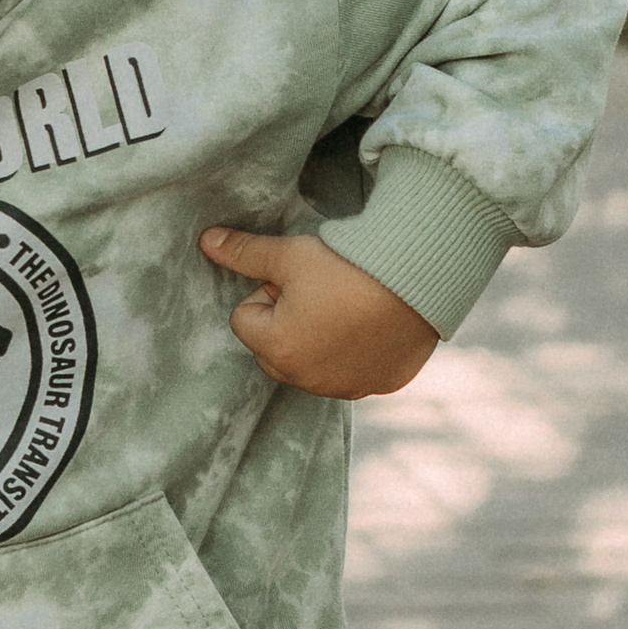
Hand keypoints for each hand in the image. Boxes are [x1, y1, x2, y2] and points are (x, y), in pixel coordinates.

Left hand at [200, 226, 440, 400]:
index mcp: (278, 349)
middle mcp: (308, 379)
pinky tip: (373, 324)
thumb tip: (206, 241)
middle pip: (272, 349)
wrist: (421, 277)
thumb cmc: (350, 266)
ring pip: (310, 365)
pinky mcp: (379, 386)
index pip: (244, 319)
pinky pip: (352, 373)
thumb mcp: (291, 254)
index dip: (267, 293)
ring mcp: (346, 387)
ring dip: (318, 341)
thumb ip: (244, 253)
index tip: (299, 279)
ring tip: (349, 305)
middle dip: (286, 323)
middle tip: (323, 292)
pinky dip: (355, 354)